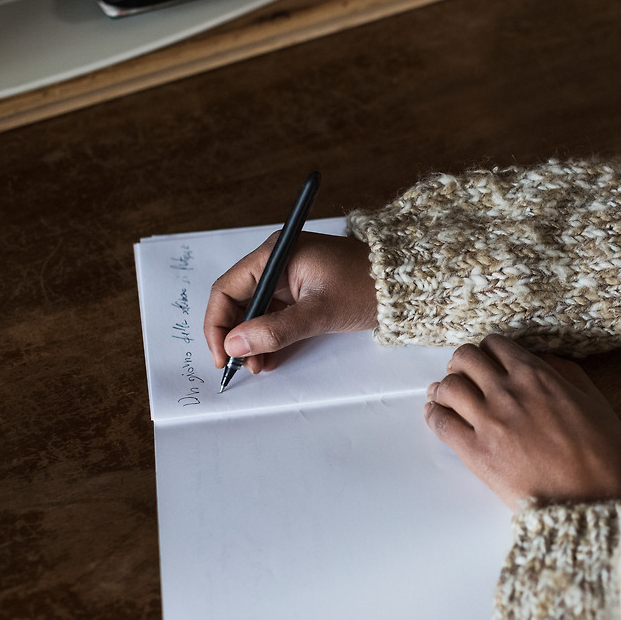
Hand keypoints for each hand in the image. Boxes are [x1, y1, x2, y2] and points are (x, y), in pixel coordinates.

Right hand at [204, 233, 375, 373]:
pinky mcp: (300, 291)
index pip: (227, 288)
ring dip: (253, 340)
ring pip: (255, 311)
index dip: (217, 324)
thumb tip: (235, 345)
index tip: (222, 355)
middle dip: (236, 335)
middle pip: (237, 301)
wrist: (403, 285)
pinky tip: (269, 358)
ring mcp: (288, 276)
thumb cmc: (366, 287)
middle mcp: (276, 261)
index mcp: (276, 253)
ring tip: (259, 365)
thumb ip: (276, 330)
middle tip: (242, 366)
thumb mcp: (319, 312)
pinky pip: (273, 314)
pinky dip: (269, 336)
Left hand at [425, 335, 620, 509]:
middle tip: (464, 376)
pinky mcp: (476, 453)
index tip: (487, 362)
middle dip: (462, 364)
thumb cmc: (602, 455)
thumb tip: (542, 360)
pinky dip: (435, 415)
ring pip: (448, 387)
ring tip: (445, 396)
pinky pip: (441, 424)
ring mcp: (489, 421)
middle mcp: (507, 391)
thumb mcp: (594, 400)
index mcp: (537, 375)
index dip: (488, 351)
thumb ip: (566, 373)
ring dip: (444, 388)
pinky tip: (437, 415)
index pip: (495, 344)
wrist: (593, 501)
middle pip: (465, 358)